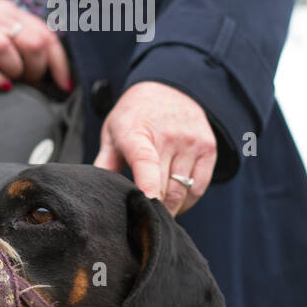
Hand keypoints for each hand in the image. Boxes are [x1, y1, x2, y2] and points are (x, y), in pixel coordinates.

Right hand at [0, 0, 71, 90]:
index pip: (46, 34)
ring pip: (5, 48)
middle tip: (31, 83)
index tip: (64, 85)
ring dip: (16, 71)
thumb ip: (20, 37)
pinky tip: (1, 86)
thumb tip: (48, 68)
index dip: (59, 63)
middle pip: (31, 41)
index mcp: (9, 12)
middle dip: (38, 69)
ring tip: (14, 82)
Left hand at [93, 81, 216, 215]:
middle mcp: (168, 135)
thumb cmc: (134, 117)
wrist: (168, 88)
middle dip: (153, 209)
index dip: (147, 187)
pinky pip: (199, 187)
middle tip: (142, 218)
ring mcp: (191, 141)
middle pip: (164, 187)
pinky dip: (187, 201)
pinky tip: (176, 201)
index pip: (145, 162)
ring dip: (170, 207)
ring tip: (158, 210)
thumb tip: (97, 193)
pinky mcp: (208, 148)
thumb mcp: (112, 133)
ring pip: (182, 191)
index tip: (148, 206)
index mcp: (137, 132)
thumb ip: (105, 164)